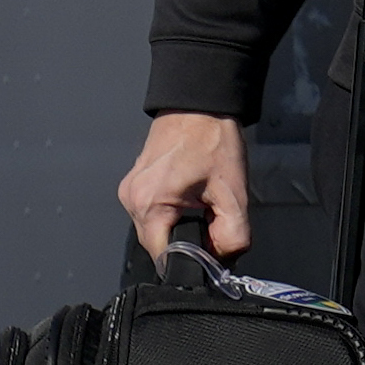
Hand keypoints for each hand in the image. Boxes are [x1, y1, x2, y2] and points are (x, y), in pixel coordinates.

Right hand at [118, 112, 250, 260]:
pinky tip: (190, 195)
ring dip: (179, 226)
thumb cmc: (212, 139)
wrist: (200, 105)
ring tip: (201, 203)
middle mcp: (132, 199)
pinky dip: (172, 212)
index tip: (210, 247)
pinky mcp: (136, 183)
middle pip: (159, 245)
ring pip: (156, 229)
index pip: (164, 258)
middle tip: (211, 218)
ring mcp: (131, 190)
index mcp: (150, 203)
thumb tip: (224, 259)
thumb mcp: (233, 192)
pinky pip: (153, 212)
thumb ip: (233, 235)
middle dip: (187, 242)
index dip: (191, 260)